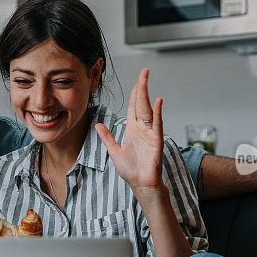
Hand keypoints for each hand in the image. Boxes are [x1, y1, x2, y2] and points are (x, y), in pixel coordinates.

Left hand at [95, 68, 164, 199]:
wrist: (140, 184)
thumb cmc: (130, 170)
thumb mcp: (114, 151)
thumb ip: (107, 137)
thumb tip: (98, 125)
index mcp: (132, 129)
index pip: (134, 106)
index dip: (135, 93)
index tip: (137, 81)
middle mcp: (142, 128)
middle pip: (142, 104)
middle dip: (142, 87)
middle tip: (144, 72)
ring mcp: (150, 133)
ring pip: (148, 110)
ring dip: (147, 95)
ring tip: (146, 81)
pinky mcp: (156, 141)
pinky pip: (157, 124)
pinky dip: (157, 113)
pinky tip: (157, 102)